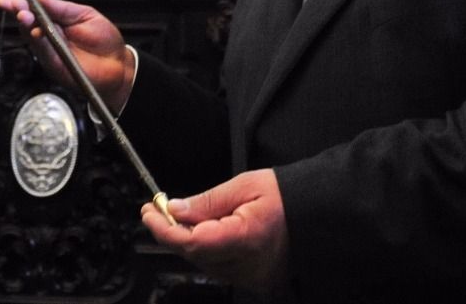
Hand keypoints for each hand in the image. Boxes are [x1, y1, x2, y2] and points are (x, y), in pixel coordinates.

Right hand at [0, 0, 134, 111]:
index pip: (34, 10)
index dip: (20, 3)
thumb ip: (62, 8)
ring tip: (22, 13)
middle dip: (18, 11)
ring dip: (25, 24)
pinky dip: (38, 41)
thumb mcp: (85, 15)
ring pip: (31, 37)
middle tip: (12, 4)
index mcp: (56, 21)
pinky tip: (34, 31)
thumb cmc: (104, 41)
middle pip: (27, 23)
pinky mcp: (55, 65)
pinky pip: (43, 52)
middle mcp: (49, 36)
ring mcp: (50, 51)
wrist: (118, 65)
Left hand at [141, 169, 287, 293]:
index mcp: (246, 237)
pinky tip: (202, 232)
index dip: (165, 229)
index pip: (193, 241)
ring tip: (179, 217)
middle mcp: (248, 264)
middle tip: (156, 211)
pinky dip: (205, 251)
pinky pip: (219, 268)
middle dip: (170, 232)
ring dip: (187, 242)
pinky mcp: (254, 280)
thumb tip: (175, 209)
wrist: (316, 214)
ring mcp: (252, 277)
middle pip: (195, 254)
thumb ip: (207, 201)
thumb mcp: (244, 185)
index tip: (150, 212)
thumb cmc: (286, 196)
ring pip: (204, 264)